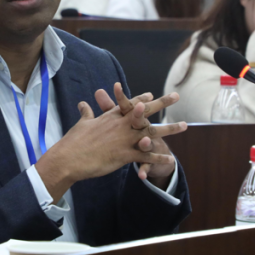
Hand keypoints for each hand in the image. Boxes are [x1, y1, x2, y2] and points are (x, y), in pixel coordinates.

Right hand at [35, 95, 186, 201]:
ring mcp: (124, 139)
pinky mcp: (124, 155)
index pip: (129, 104)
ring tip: (184, 126)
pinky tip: (170, 159)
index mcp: (111, 117)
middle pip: (145, 112)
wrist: (70, 157)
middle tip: (176, 96)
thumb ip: (86, 113)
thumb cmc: (73, 141)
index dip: (141, 99)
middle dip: (162, 103)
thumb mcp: (81, 124)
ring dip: (169, 129)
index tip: (151, 95)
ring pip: (151, 132)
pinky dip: (158, 158)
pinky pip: (145, 156)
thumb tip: (83, 104)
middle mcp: (121, 125)